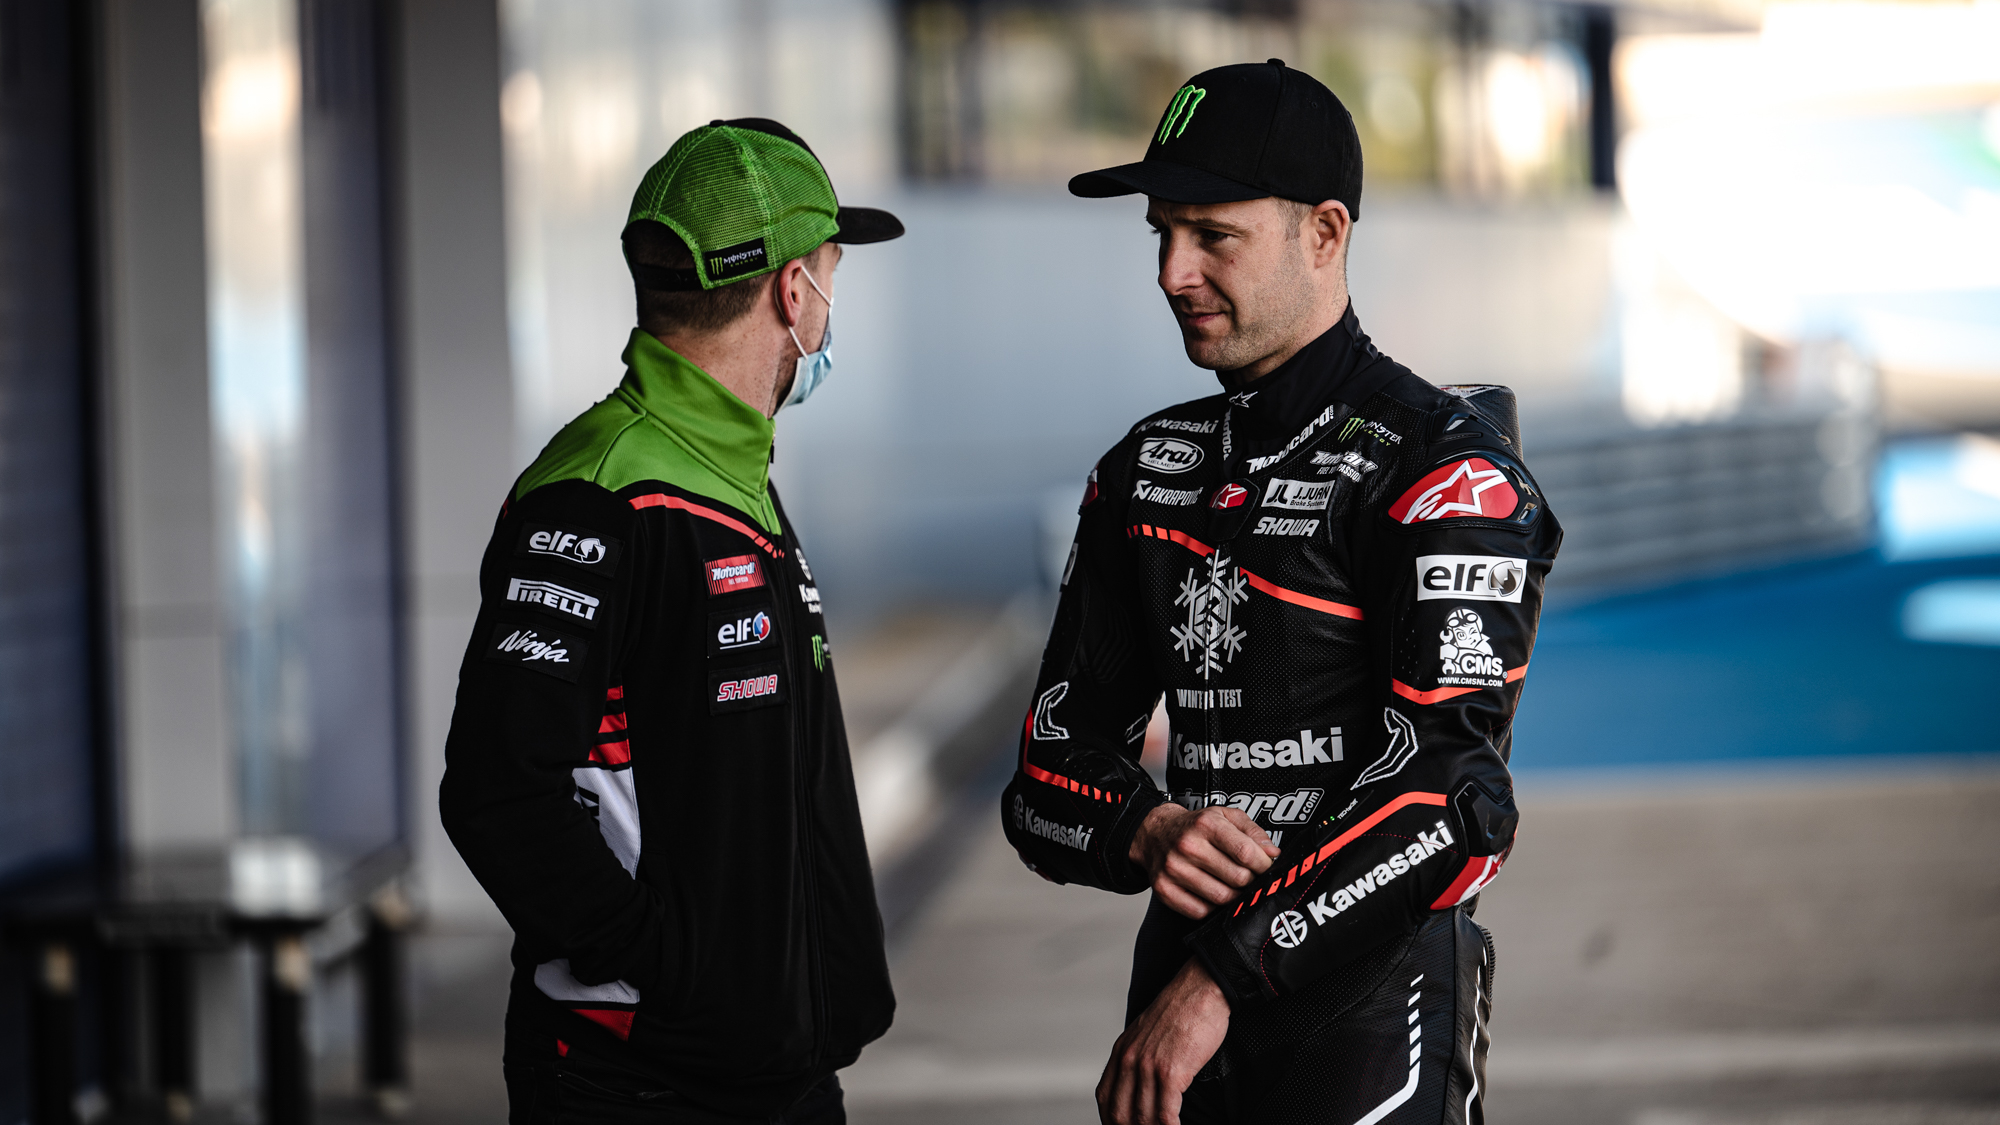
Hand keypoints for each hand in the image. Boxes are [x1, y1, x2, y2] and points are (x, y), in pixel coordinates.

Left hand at [1096, 958, 1228, 1124]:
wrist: (1200, 990)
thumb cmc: (1181, 1011)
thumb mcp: (1146, 1033)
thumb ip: (1138, 1057)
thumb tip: (1140, 1084)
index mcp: (1121, 1052)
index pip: (1106, 1099)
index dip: (1113, 1121)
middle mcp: (1129, 1061)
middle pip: (1120, 1114)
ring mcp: (1148, 1067)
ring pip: (1143, 1118)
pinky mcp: (1170, 1071)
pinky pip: (1165, 1113)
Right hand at [1128, 803, 1279, 919]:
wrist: (1155, 833)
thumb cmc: (1194, 826)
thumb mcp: (1225, 815)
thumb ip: (1253, 831)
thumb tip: (1272, 853)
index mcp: (1206, 824)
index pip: (1245, 853)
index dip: (1263, 865)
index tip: (1265, 867)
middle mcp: (1188, 846)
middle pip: (1237, 878)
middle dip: (1250, 880)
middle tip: (1247, 876)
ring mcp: (1174, 869)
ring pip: (1221, 897)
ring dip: (1233, 896)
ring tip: (1231, 885)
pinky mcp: (1165, 889)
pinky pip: (1200, 911)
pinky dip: (1211, 907)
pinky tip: (1211, 893)